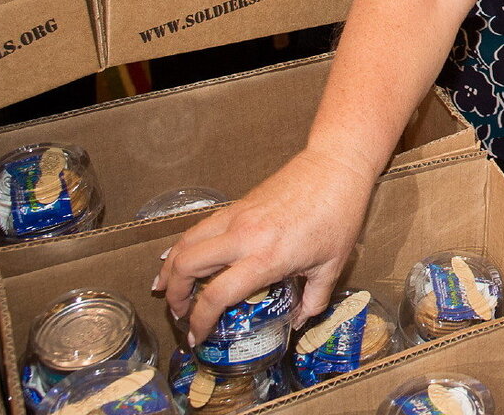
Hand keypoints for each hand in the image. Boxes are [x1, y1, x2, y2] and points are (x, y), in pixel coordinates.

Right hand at [155, 148, 378, 345]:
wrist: (334, 167)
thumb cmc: (338, 215)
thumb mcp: (332, 265)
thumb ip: (314, 300)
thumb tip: (298, 321)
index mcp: (266, 258)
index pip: (217, 295)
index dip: (200, 321)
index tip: (198, 336)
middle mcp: (243, 237)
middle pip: (187, 266)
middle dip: (175, 295)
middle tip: (179, 313)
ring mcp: (236, 218)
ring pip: (186, 243)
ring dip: (170, 267)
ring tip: (165, 286)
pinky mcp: (236, 205)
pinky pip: (200, 227)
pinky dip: (184, 244)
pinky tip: (179, 255)